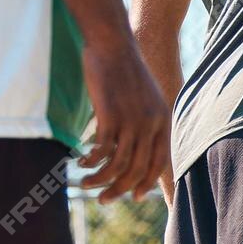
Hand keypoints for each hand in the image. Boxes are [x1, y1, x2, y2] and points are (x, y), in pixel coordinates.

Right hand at [78, 35, 169, 202]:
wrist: (113, 44)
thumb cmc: (126, 70)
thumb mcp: (147, 98)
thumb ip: (147, 121)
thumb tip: (138, 146)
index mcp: (162, 121)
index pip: (159, 163)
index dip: (147, 182)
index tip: (136, 196)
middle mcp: (151, 124)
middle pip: (137, 169)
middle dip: (119, 189)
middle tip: (104, 199)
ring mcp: (131, 121)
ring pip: (117, 165)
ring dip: (100, 180)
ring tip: (86, 184)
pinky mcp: (110, 116)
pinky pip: (101, 150)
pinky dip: (90, 161)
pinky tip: (80, 161)